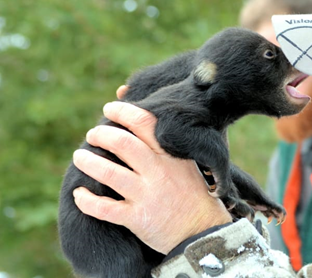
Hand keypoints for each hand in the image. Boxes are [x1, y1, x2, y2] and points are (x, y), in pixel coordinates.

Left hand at [72, 101, 232, 253]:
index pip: (144, 122)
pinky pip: (104, 208)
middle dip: (100, 135)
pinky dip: (86, 200)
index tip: (109, 109)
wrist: (203, 230)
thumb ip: (166, 148)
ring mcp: (147, 195)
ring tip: (80, 157)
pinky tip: (79, 193)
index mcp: (171, 155)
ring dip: (88, 162)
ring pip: (109, 173)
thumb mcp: (187, 164)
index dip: (122, 112)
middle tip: (92, 135)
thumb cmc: (193, 194)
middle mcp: (158, 171)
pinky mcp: (137, 218)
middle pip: (122, 143)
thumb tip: (142, 128)